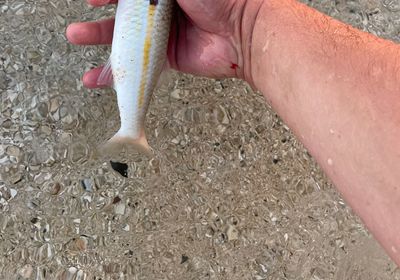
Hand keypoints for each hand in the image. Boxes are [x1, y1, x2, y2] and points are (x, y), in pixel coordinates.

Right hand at [66, 0, 262, 87]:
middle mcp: (162, 9)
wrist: (245, 33)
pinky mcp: (167, 58)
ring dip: (98, 38)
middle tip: (79, 21)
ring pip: (125, 37)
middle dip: (99, 16)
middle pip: (122, 13)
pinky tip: (96, 77)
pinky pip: (137, 64)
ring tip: (75, 36)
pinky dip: (117, 72)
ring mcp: (163, 34)